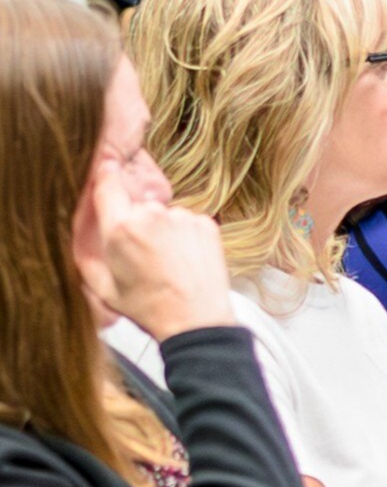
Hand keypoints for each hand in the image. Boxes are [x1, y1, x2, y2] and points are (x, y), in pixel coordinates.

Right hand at [74, 164, 234, 340]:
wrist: (196, 319)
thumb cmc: (148, 307)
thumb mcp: (102, 286)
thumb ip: (86, 253)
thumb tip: (81, 230)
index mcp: (120, 228)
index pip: (106, 183)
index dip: (105, 174)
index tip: (106, 166)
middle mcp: (152, 215)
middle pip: (136, 206)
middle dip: (135, 222)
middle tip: (142, 253)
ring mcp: (182, 217)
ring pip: (164, 215)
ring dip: (162, 231)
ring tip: (167, 262)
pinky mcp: (206, 223)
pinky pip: (187, 222)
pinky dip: (184, 236)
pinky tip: (184, 260)